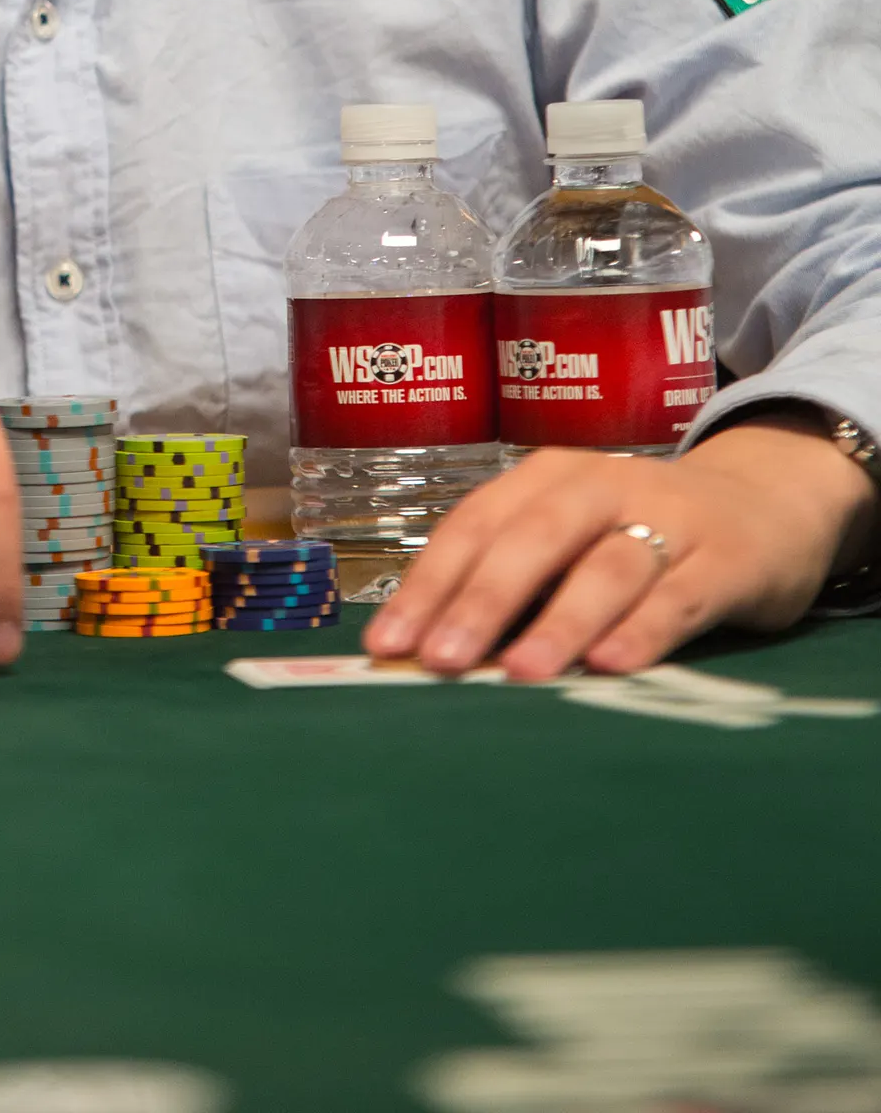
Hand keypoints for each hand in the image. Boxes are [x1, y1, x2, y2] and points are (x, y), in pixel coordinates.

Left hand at [362, 412, 878, 680]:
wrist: (765, 503)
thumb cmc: (640, 533)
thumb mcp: (573, 538)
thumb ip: (516, 585)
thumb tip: (429, 653)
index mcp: (548, 478)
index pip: (475, 525)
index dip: (428, 583)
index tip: (386, 643)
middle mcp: (602, 486)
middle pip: (533, 538)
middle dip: (481, 600)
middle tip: (440, 658)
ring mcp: (668, 520)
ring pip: (605, 568)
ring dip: (559, 620)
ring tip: (519, 672)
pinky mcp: (725, 561)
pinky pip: (677, 596)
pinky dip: (642, 631)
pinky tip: (609, 666)